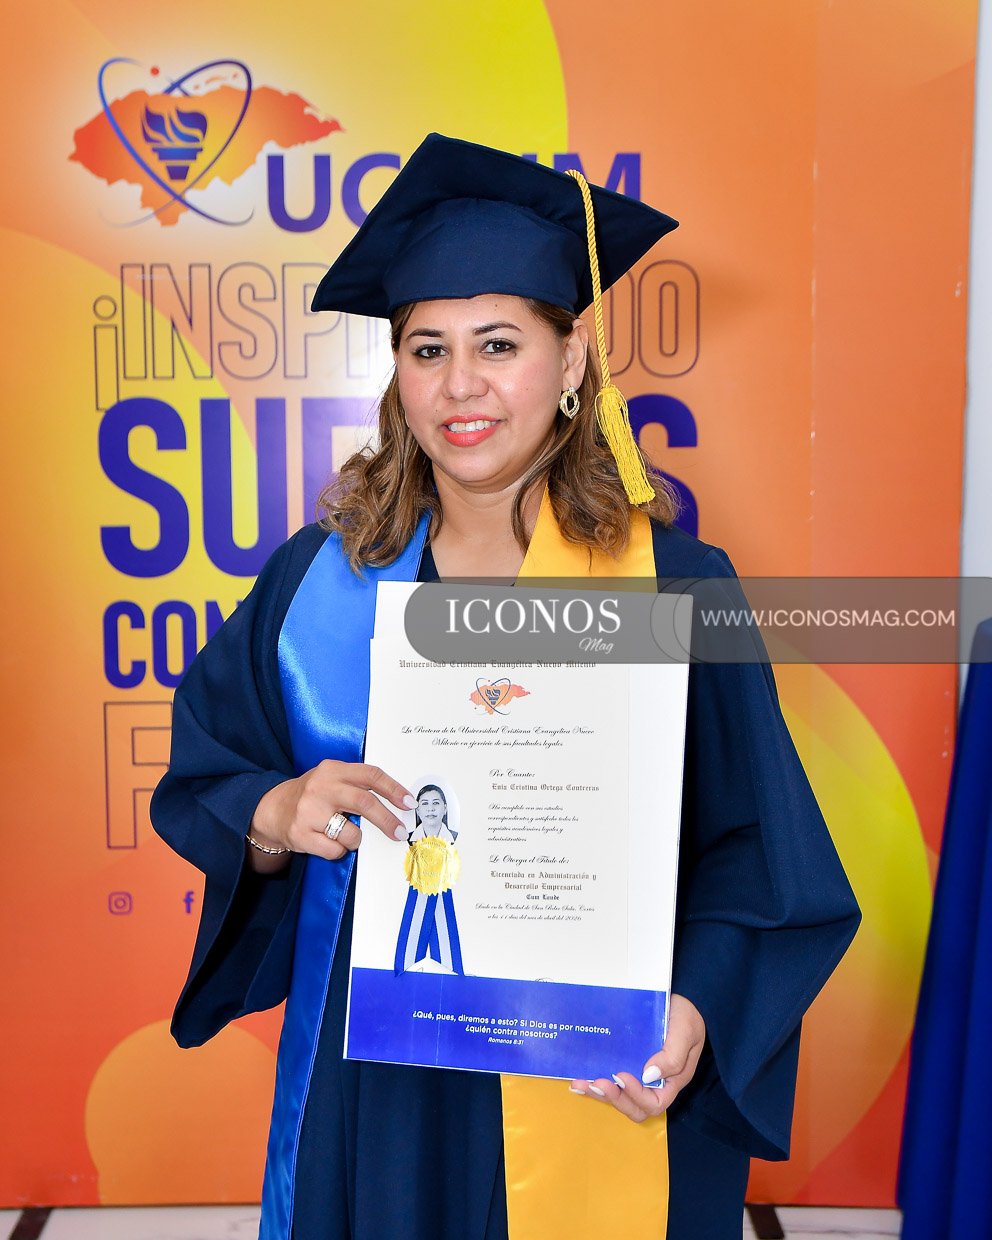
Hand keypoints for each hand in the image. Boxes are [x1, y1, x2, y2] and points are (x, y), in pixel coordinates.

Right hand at [247, 760, 414, 870]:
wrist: (272, 809)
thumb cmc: (311, 795)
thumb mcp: (332, 778)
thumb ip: (357, 784)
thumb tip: (396, 802)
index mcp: (332, 770)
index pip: (370, 775)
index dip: (393, 789)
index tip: (409, 803)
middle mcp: (321, 788)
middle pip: (364, 802)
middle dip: (387, 820)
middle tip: (399, 832)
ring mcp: (309, 812)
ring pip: (351, 832)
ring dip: (356, 839)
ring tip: (347, 835)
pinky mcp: (301, 834)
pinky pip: (334, 850)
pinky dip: (339, 850)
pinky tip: (329, 842)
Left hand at [568, 993, 705, 1122]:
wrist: (680, 998)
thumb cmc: (687, 1015)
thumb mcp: (686, 1032)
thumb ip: (672, 1056)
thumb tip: (649, 1075)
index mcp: (672, 1080)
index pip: (654, 1102)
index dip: (636, 1096)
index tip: (621, 1076)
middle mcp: (655, 1083)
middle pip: (635, 1107)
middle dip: (615, 1099)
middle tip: (598, 1083)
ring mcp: (640, 1075)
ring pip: (620, 1097)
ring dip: (600, 1094)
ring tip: (582, 1083)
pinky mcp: (627, 1064)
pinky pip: (612, 1082)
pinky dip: (595, 1083)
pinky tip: (579, 1079)